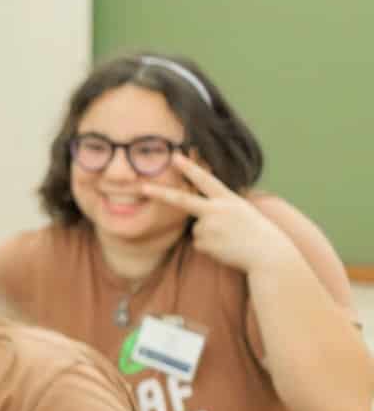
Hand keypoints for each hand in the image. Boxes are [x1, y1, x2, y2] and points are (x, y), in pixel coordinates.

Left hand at [140, 154, 300, 276]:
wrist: (268, 253)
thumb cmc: (255, 231)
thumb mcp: (241, 210)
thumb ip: (219, 206)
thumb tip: (197, 213)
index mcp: (228, 199)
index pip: (205, 180)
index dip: (190, 168)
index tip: (175, 156)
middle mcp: (217, 210)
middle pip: (182, 201)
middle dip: (161, 193)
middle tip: (142, 188)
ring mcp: (210, 227)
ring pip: (196, 229)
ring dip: (209, 236)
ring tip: (229, 238)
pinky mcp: (205, 244)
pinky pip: (199, 244)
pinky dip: (210, 247)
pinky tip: (226, 247)